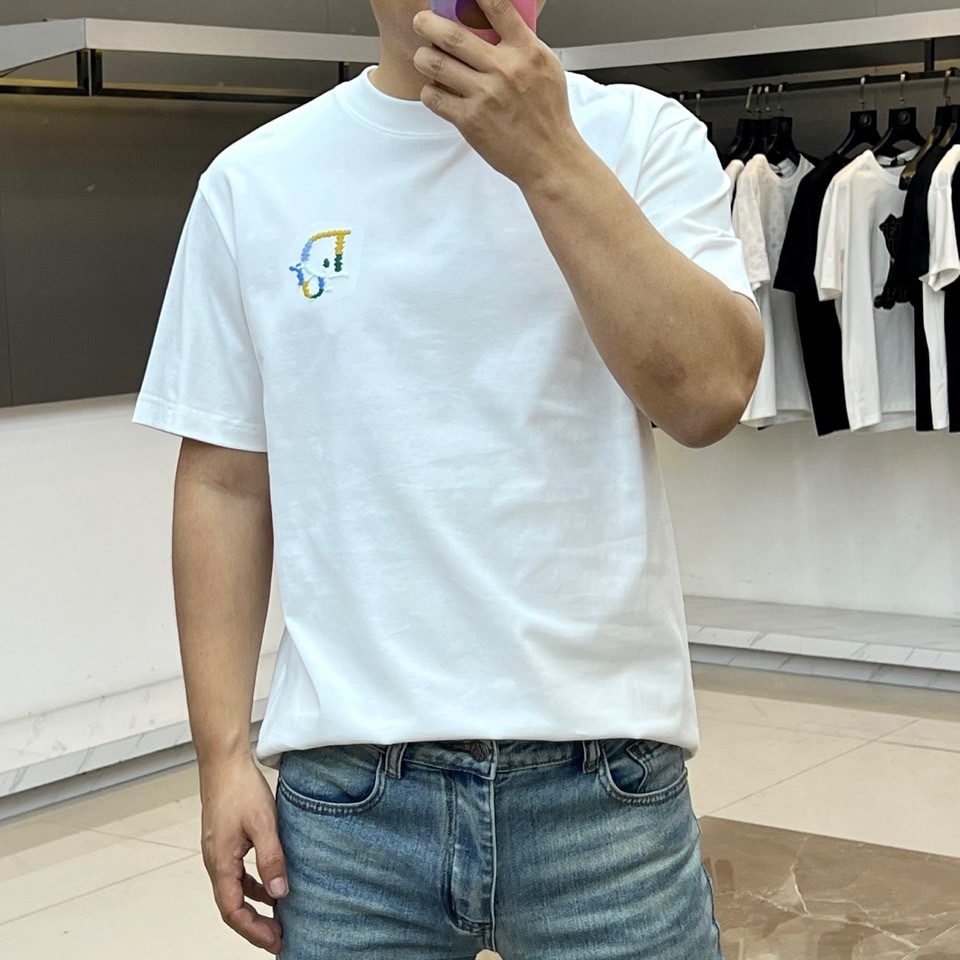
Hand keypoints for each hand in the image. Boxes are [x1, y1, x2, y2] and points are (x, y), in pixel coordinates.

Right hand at [199, 756, 288, 954]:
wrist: (224, 762)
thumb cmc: (240, 788)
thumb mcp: (263, 824)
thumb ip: (271, 859)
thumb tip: (279, 894)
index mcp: (220, 863)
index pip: (233, 910)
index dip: (253, 931)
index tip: (275, 941)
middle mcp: (215, 862)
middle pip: (232, 905)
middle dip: (254, 925)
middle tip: (280, 937)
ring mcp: (218, 852)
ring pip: (234, 890)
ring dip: (254, 907)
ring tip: (277, 918)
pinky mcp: (225, 842)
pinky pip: (237, 874)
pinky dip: (253, 885)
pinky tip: (269, 885)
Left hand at [412, 0, 584, 189]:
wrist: (549, 157)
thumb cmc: (548, 115)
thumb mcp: (547, 68)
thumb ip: (522, 43)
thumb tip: (497, 21)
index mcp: (526, 51)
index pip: (497, 6)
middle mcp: (505, 70)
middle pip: (452, 35)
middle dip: (427, 24)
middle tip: (420, 21)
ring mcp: (486, 96)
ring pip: (437, 65)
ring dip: (423, 58)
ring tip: (424, 58)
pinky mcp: (471, 121)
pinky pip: (435, 98)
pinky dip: (430, 91)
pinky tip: (436, 91)